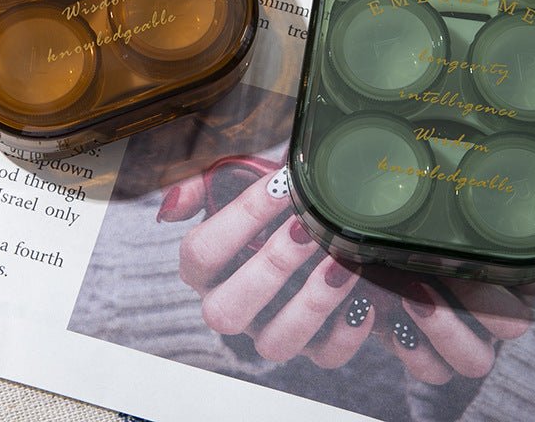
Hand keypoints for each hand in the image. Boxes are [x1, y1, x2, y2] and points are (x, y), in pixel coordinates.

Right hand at [160, 163, 534, 375]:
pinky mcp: (311, 344)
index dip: (239, 218)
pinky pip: (326, 357)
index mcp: (205, 268)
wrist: (313, 214)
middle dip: (269, 267)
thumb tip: (170, 209)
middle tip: (305, 227)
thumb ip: (203, 185)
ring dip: (309, 304)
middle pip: (226, 310)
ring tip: (340, 262)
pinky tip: (364, 297)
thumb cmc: (275, 197)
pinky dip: (347, 332)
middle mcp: (230, 305)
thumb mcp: (239, 177)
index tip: (281, 183)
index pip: (201, 252)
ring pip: (274, 344)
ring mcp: (269, 329)